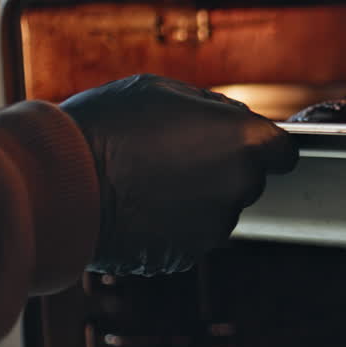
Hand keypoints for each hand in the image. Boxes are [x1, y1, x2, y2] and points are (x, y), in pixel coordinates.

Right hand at [60, 74, 296, 275]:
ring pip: (217, 210)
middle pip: (247, 180)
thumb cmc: (109, 125)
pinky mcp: (185, 255)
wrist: (62, 183)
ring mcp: (213, 227)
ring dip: (195, 198)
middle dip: (222, 169)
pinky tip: (138, 206)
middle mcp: (239, 188)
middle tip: (174, 153)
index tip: (239, 144)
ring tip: (147, 179)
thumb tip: (226, 119)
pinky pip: (188, 235)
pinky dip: (171, 225)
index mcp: (245, 143)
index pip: (284, 151)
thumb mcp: (163, 90)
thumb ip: (210, 109)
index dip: (262, 146)